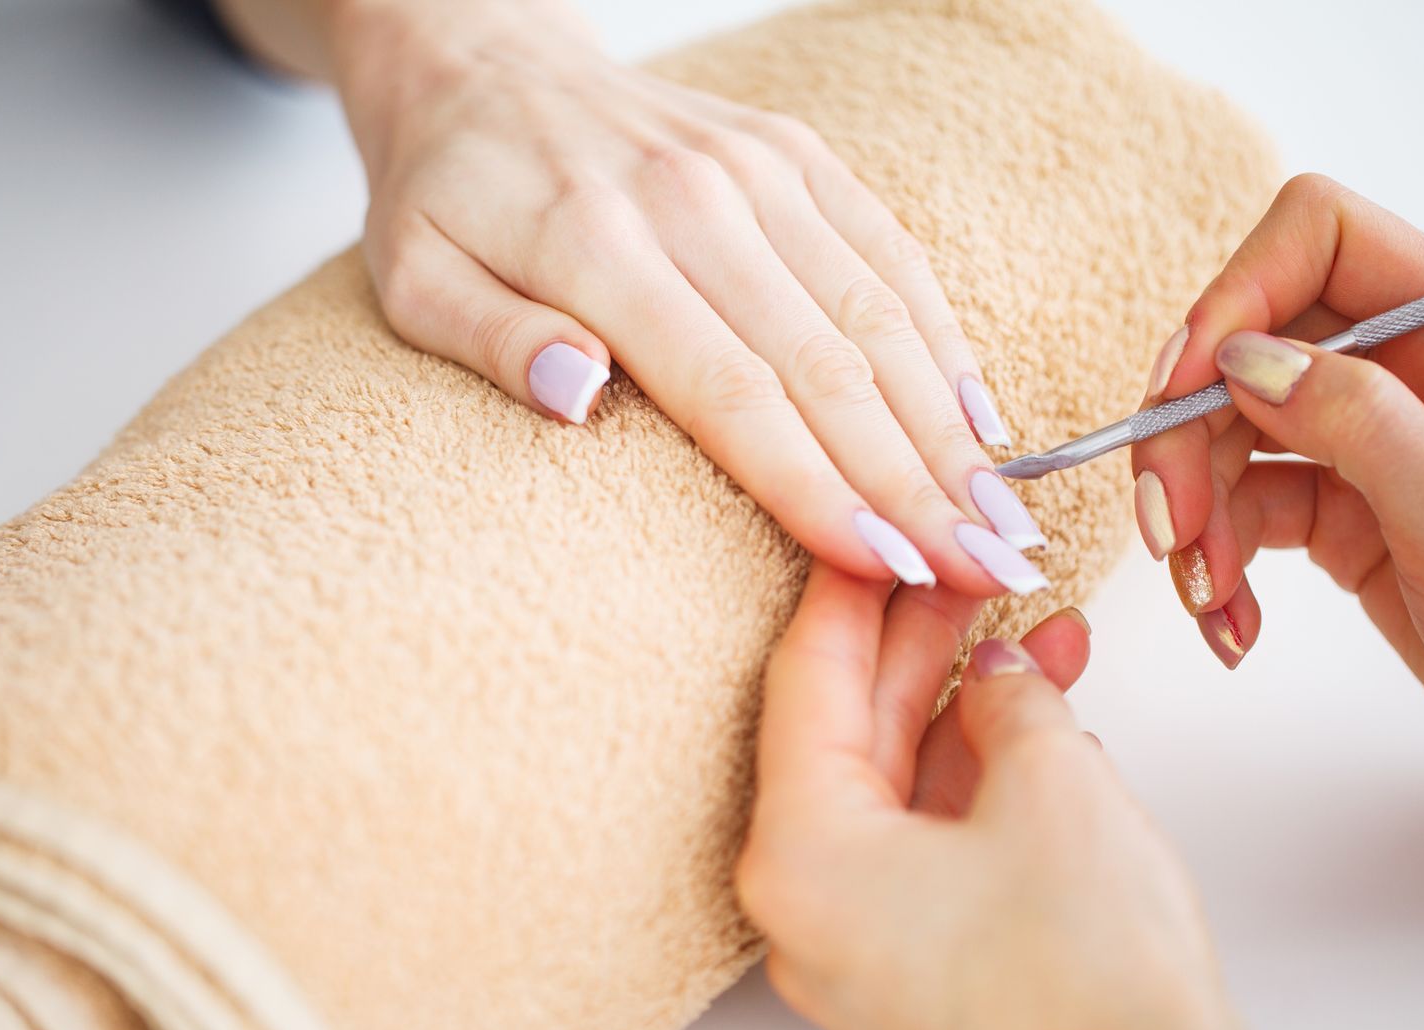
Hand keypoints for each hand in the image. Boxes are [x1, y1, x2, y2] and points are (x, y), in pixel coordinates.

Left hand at [318, 0, 1047, 596]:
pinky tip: (983, 425)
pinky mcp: (798, 154)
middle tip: (990, 574)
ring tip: (1007, 522)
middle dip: (919, 483)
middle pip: (831, 365)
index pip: (733, 392)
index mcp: (599, 244)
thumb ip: (493, 339)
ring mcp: (759, 169)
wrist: (485, 62)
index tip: (892, 569)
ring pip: (880, 314)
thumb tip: (576, 398)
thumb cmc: (448, 197)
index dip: (818, 489)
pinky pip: (889, 253)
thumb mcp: (416, 279)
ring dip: (951, 430)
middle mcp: (698, 200)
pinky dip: (944, 343)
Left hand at [738, 564, 1423, 1029]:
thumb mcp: (1055, 784)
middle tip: (972, 566)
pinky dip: (975, 785)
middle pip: (846, 734)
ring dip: (965, 711)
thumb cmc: (1091, 980)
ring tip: (1041, 637)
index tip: (889, 524)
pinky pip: (923, 850)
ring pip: (894, 791)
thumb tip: (1000, 670)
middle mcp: (801, 907)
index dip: (854, 587)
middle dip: (920, 645)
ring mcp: (853, 951)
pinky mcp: (911, 978)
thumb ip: (1011, 698)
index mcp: (798, 851)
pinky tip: (1042, 729)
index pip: (805, 678)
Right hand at [1130, 176, 1423, 838]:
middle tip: (1172, 525)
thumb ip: (1360, 424)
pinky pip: (1247, 508)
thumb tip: (1245, 357)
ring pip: (1233, 433)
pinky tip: (1235, 619)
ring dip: (1197, 514)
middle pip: (1250, 346)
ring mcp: (1377, 443)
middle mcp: (1417, 372)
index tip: (1180, 391)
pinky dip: (1219, 564)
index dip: (1234, 298)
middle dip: (1190, 434)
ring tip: (1208, 595)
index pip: (1320, 240)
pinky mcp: (1348, 513)